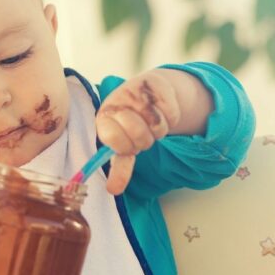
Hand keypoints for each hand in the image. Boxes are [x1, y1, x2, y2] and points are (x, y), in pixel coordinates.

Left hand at [96, 71, 180, 194]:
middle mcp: (116, 101)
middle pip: (139, 136)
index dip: (125, 147)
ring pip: (157, 127)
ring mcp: (135, 90)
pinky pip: (171, 115)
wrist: (148, 91)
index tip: (128, 147)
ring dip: (158, 130)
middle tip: (141, 135)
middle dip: (144, 140)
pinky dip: (170, 118)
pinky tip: (161, 109)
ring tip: (151, 121)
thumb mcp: (122, 143)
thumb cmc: (130, 123)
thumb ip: (119, 166)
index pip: (112, 139)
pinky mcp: (155, 82)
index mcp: (103, 117)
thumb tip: (113, 191)